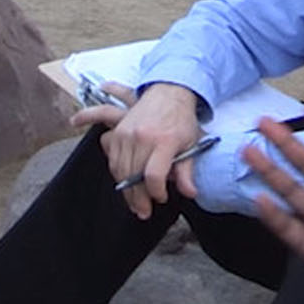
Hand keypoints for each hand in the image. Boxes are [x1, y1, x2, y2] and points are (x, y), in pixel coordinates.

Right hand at [77, 82, 201, 218]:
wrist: (169, 92)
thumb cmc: (181, 119)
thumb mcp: (192, 144)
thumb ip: (187, 171)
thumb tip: (189, 192)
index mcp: (163, 141)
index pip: (154, 175)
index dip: (156, 192)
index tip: (161, 198)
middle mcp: (142, 137)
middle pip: (133, 175)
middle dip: (138, 198)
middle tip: (143, 211)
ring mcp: (126, 133)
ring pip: (119, 169)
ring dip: (124, 189)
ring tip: (133, 202)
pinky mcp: (117, 131)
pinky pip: (111, 158)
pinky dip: (115, 172)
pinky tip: (120, 182)